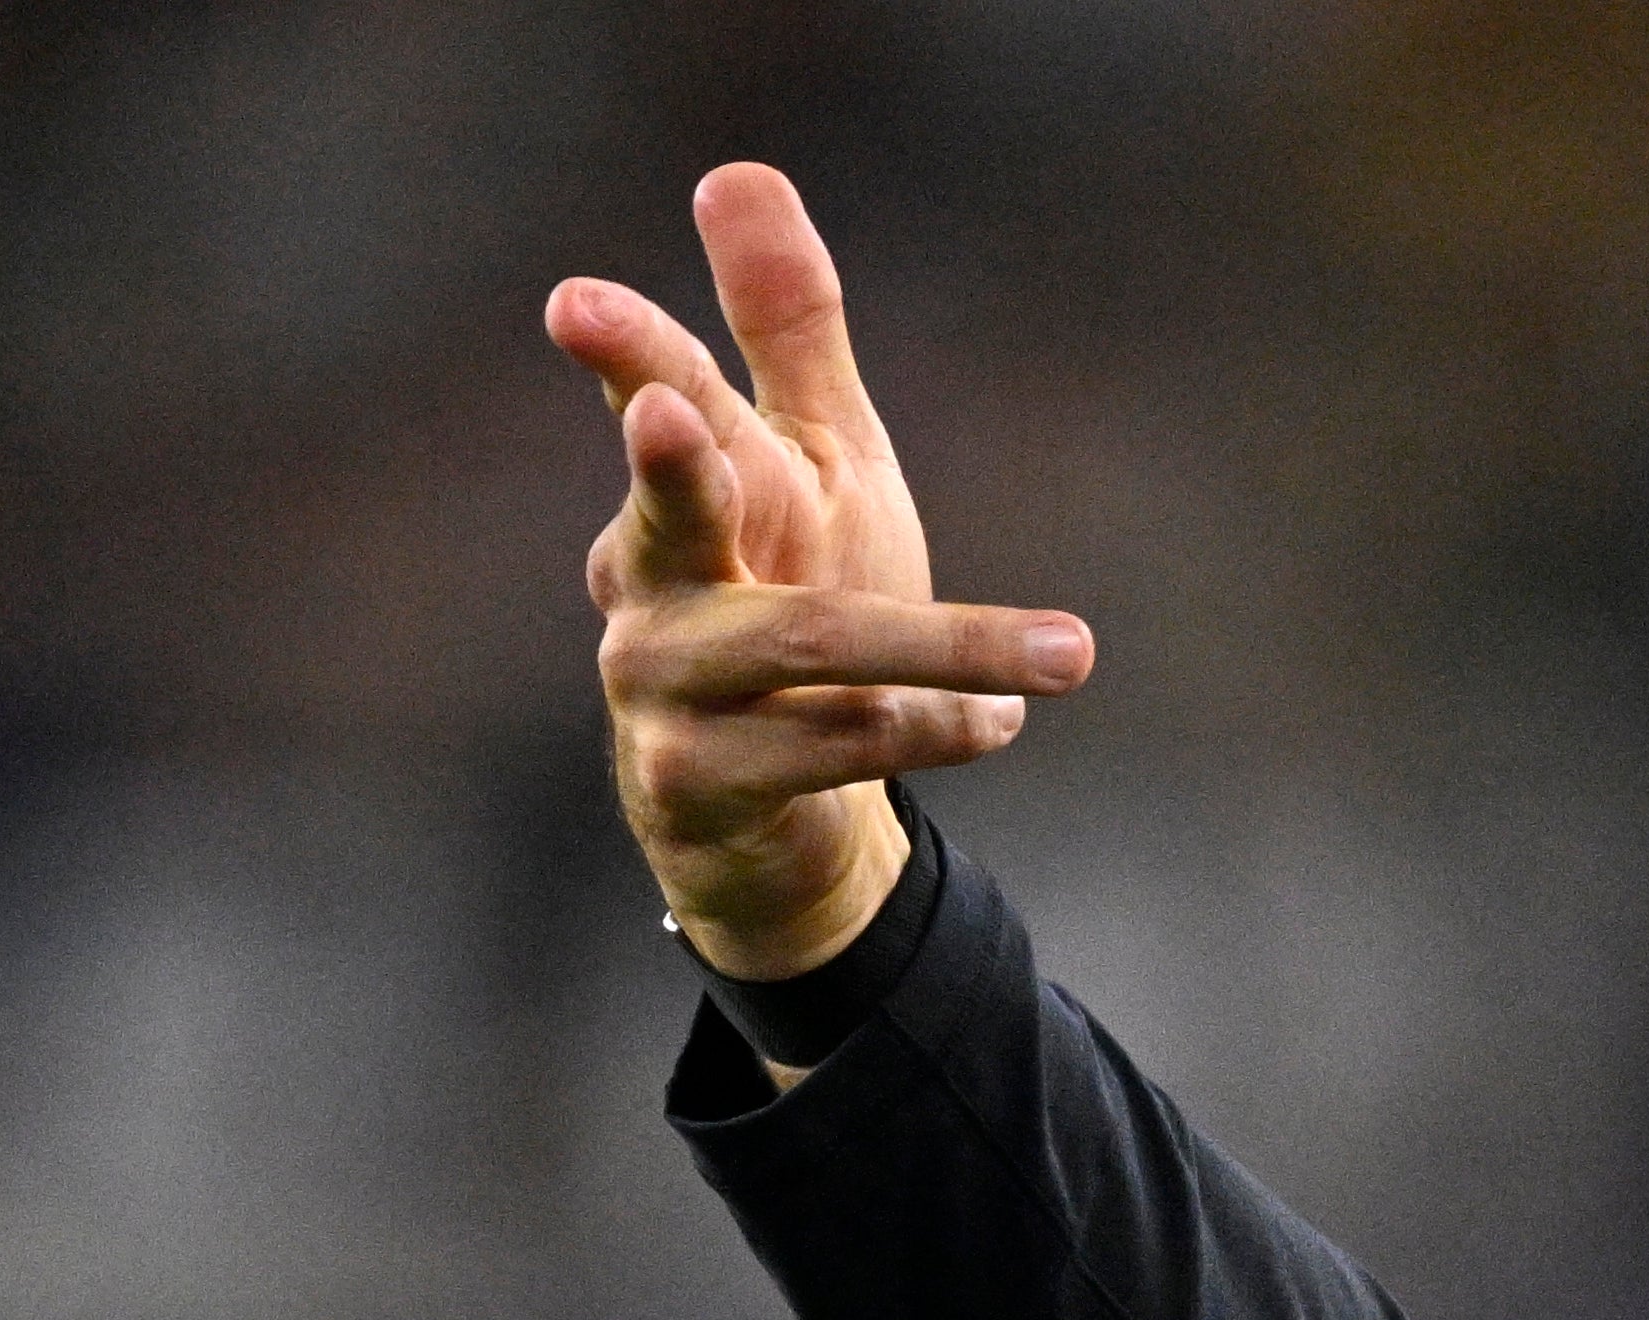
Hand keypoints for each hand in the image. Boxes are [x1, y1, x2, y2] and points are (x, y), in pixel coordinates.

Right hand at [545, 164, 1091, 978]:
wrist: (769, 819)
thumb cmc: (791, 604)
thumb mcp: (811, 463)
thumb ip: (784, 331)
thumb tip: (737, 171)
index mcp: (685, 491)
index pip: (660, 401)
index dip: (626, 353)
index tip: (577, 304)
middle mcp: (650, 585)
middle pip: (670, 516)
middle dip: (671, 464)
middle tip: (664, 416)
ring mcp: (659, 690)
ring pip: (803, 647)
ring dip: (945, 644)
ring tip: (1071, 652)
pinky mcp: (697, 787)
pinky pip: (837, 746)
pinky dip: (937, 725)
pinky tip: (1003, 722)